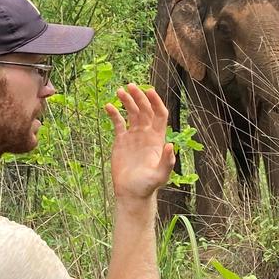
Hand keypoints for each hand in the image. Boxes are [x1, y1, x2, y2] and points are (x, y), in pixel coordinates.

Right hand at [105, 84, 175, 200]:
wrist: (131, 193)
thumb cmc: (147, 186)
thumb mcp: (160, 176)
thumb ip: (167, 162)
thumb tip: (170, 145)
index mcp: (157, 138)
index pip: (159, 114)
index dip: (156, 101)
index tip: (148, 91)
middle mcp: (146, 134)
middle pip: (144, 109)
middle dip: (139, 96)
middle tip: (130, 86)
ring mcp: (133, 136)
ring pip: (131, 113)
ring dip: (127, 101)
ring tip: (119, 91)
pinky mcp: (121, 141)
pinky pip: (118, 123)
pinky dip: (114, 114)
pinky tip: (108, 106)